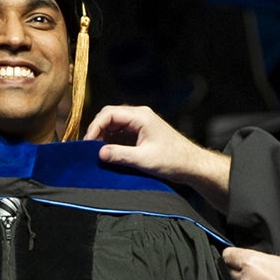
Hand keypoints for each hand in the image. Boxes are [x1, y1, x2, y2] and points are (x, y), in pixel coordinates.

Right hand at [84, 105, 229, 210]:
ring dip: (103, 137)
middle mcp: (139, 116)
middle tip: (89, 149)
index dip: (95, 127)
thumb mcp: (144, 160)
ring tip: (97, 153)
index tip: (87, 143)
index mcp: (141, 116)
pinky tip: (108, 153)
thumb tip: (99, 153)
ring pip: (113, 125)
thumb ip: (120, 155)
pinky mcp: (140, 134)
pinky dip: (111, 142)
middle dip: (97, 131)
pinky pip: (120, 134)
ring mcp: (140, 125)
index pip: (109, 114)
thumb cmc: (173, 160)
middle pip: (109, 117)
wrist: (191, 165)